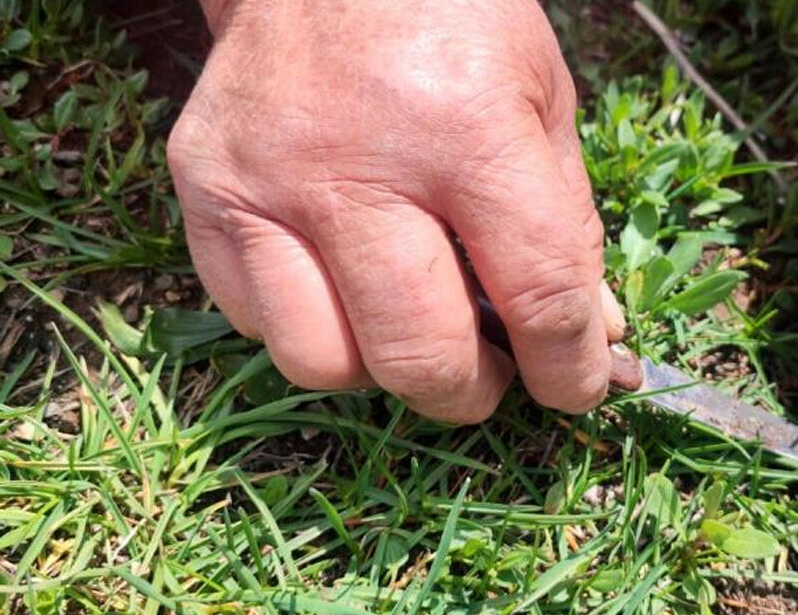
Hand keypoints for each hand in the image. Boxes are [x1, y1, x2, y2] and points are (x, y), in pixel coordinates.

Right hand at [169, 0, 623, 423]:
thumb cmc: (452, 17)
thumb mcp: (543, 101)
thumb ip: (567, 227)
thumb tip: (593, 339)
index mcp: (467, 132)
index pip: (537, 300)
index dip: (571, 370)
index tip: (579, 387)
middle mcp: (356, 167)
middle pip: (419, 358)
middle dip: (473, 393)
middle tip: (493, 372)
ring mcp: (265, 182)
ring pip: (323, 363)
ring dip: (384, 371)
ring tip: (414, 328)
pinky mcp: (203, 190)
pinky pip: (252, 319)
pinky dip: (312, 327)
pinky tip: (344, 285)